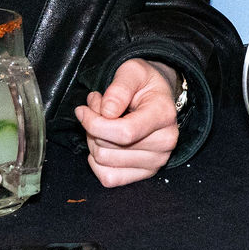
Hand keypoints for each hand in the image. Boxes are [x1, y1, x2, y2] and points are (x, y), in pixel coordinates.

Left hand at [74, 59, 181, 186]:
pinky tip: (103, 143)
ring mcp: (157, 161)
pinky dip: (97, 162)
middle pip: (108, 148)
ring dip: (93, 141)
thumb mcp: (132, 71)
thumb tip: (107, 113)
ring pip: (104, 161)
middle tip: (96, 109)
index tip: (83, 110)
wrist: (157, 97)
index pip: (124, 133)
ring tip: (102, 122)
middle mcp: (165, 143)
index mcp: (164, 115)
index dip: (95, 123)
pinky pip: (108, 178)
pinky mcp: (145, 173)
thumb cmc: (143, 84)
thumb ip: (119, 88)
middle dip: (92, 127)